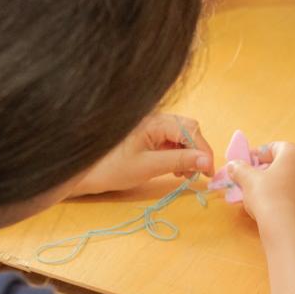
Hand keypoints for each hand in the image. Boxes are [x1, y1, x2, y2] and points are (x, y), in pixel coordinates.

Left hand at [69, 114, 213, 196]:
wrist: (85, 172)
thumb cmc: (113, 169)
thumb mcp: (150, 166)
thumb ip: (180, 161)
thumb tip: (207, 160)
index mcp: (155, 121)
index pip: (191, 130)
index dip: (204, 151)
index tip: (209, 173)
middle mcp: (155, 118)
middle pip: (189, 129)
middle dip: (197, 151)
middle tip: (198, 174)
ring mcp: (151, 126)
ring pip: (182, 135)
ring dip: (189, 154)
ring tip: (185, 175)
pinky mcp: (148, 136)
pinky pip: (171, 140)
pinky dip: (178, 154)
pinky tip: (175, 170)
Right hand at [228, 142, 294, 242]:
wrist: (285, 228)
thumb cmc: (267, 195)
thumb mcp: (248, 179)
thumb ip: (240, 168)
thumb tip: (233, 164)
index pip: (274, 147)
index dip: (257, 155)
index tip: (245, 164)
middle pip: (283, 165)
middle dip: (266, 171)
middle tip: (250, 180)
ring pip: (290, 182)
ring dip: (275, 185)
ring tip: (258, 197)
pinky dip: (284, 199)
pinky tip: (271, 209)